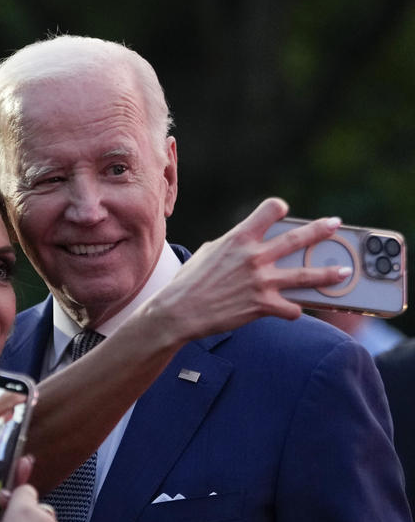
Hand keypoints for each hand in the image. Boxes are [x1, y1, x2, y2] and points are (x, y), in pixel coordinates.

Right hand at [142, 198, 348, 341]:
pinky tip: (293, 310)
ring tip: (343, 273)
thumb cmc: (187, 283)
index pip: (270, 210)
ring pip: (307, 275)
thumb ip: (231, 246)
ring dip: (329, 274)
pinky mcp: (263, 305)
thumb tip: (243, 247)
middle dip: (321, 230)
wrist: (178, 312)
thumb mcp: (207, 253)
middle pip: (299, 238)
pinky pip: (291, 308)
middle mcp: (255, 257)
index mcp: (239, 238)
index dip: (278, 209)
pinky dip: (293, 309)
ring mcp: (262, 281)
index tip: (283, 212)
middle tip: (335, 225)